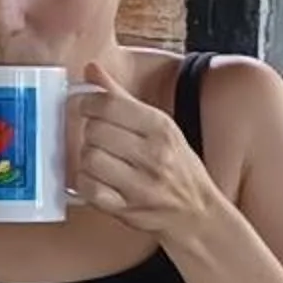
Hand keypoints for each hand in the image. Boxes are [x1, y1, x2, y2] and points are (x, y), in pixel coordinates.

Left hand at [70, 62, 216, 239]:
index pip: (109, 104)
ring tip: (99, 158)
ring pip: (89, 159)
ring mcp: (141, 185)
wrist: (197, 214)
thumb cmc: (178, 167)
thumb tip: (92, 68)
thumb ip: (122, 98)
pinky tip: (96, 179)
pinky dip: (85, 182)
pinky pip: (89, 188)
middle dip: (89, 131)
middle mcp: (154, 155)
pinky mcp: (128, 210)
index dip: (87, 102)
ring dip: (87, 157)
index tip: (85, 107)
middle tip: (97, 136)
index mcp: (162, 128)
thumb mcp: (160, 127)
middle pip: (95, 131)